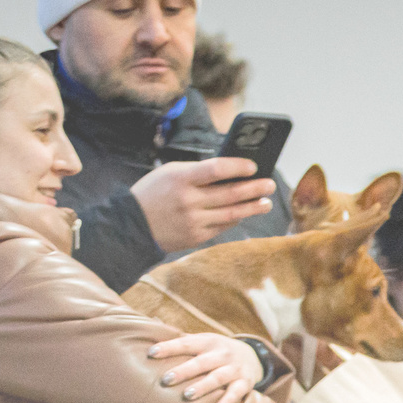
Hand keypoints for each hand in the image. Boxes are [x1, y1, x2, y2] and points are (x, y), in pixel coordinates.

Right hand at [131, 157, 276, 253]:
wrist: (131, 224)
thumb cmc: (153, 193)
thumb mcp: (169, 174)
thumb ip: (197, 173)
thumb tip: (229, 172)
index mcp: (181, 178)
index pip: (216, 169)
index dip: (238, 167)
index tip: (253, 167)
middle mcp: (189, 200)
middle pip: (231, 194)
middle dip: (255, 189)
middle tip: (270, 185)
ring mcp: (194, 220)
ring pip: (232, 213)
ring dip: (253, 207)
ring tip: (266, 202)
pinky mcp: (197, 236)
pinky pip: (223, 227)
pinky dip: (235, 219)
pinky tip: (245, 213)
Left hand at [148, 333, 263, 402]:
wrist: (253, 356)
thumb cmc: (217, 351)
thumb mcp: (204, 340)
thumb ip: (182, 338)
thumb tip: (155, 322)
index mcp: (208, 342)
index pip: (186, 343)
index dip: (169, 347)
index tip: (151, 353)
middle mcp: (222, 354)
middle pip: (201, 362)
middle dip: (184, 371)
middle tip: (166, 380)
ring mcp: (234, 369)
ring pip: (218, 377)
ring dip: (203, 386)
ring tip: (188, 395)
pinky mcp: (245, 383)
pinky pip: (236, 393)